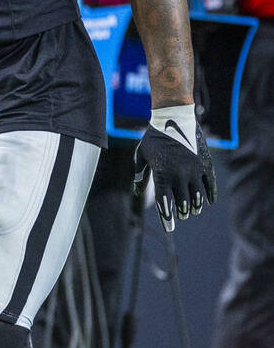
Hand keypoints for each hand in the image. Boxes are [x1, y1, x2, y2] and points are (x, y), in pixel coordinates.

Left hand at [133, 106, 216, 231]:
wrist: (174, 118)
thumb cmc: (153, 138)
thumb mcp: (141, 155)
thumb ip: (140, 175)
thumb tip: (137, 192)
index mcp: (162, 175)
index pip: (164, 203)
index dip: (167, 218)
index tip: (170, 229)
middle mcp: (179, 176)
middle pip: (181, 203)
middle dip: (180, 212)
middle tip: (180, 216)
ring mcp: (194, 170)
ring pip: (197, 197)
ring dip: (194, 207)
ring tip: (191, 210)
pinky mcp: (205, 164)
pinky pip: (210, 185)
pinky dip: (209, 196)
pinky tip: (208, 202)